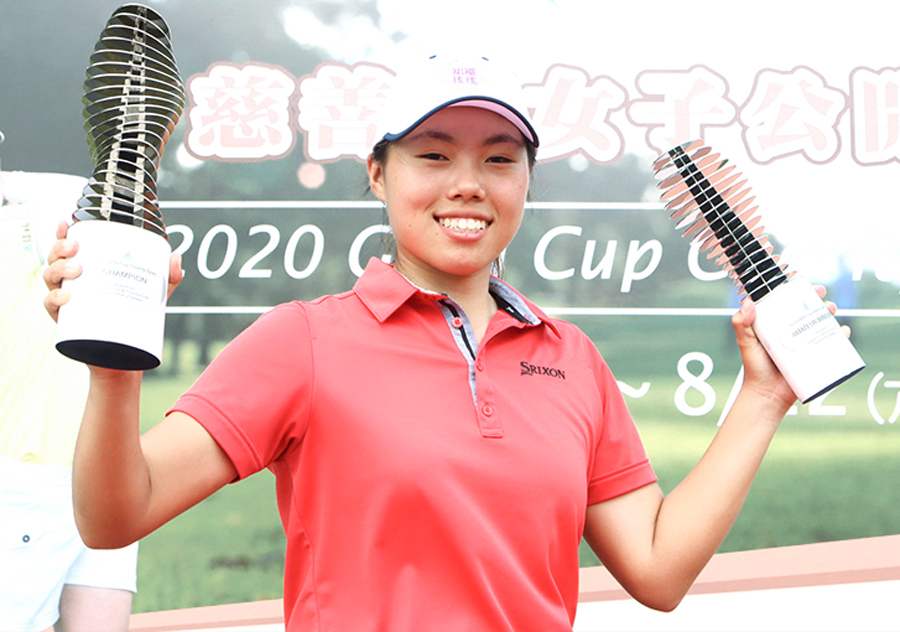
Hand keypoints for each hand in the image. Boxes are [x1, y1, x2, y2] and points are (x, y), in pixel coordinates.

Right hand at [42, 220, 183, 322]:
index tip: (67, 224)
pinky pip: (51, 306)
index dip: (63, 234)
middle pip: (56, 258)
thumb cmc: (133, 316)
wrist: (125, 353)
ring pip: (51, 278)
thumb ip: (166, 276)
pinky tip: (66, 296)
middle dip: (61, 248)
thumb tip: (175, 258)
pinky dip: (54, 298)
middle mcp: (73, 282)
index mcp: (88, 270)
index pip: (71, 248)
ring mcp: (67, 299)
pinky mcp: (66, 319)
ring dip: (58, 269)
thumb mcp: (152, 293)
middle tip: (76, 248)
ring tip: (76, 270)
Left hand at [731, 284, 839, 410]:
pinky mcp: (817, 357)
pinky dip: (841, 335)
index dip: (798, 291)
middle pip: (808, 310)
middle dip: (818, 300)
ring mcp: (806, 343)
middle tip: (822, 298)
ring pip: (822, 323)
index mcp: (776, 324)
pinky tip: (842, 331)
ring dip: (830, 313)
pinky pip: (833, 343)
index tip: (805, 283)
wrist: (767, 395)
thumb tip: (748, 303)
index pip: (788, 302)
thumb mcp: (746, 342)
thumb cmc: (755, 368)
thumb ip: (741, 324)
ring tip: (831, 311)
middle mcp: (792, 331)